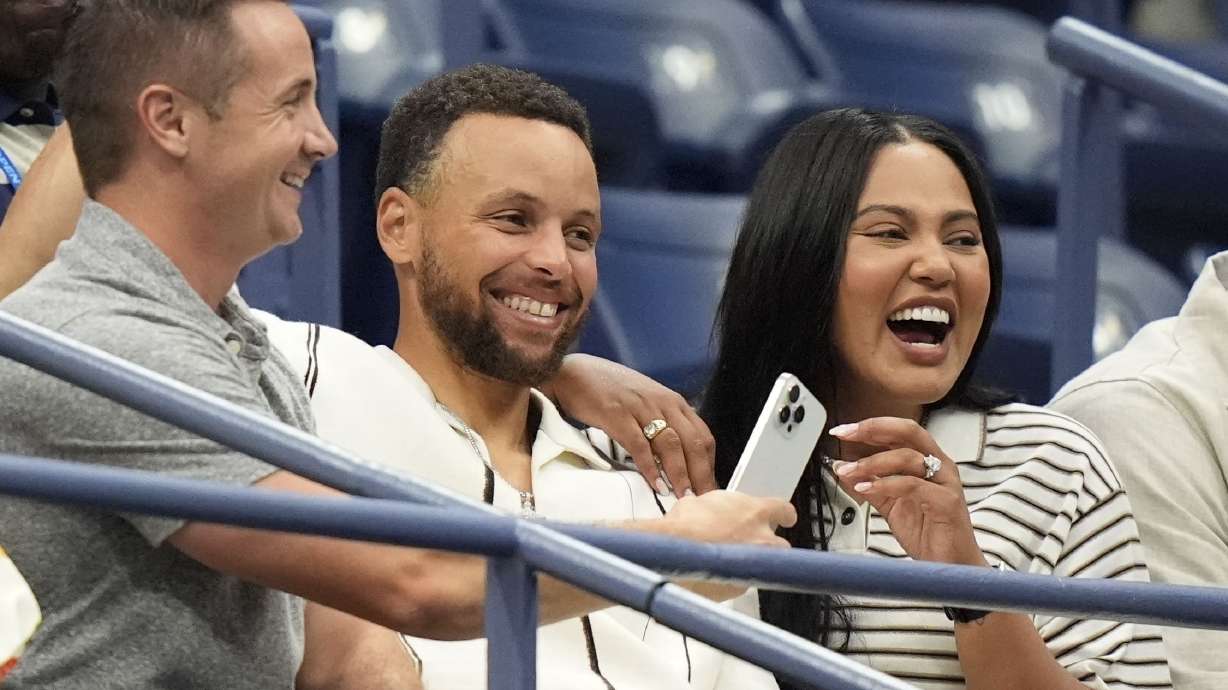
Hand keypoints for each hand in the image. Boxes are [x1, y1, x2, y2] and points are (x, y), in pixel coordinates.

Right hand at [546, 354, 715, 496]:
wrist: (574, 373)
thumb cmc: (610, 390)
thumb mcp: (646, 403)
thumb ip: (664, 423)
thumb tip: (678, 457)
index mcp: (673, 401)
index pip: (703, 436)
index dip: (709, 466)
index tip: (708, 488)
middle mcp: (662, 403)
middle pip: (692, 443)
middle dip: (700, 475)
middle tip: (701, 500)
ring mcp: (640, 407)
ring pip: (670, 445)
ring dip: (679, 474)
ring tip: (683, 497)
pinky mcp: (617, 414)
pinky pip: (639, 444)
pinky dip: (650, 467)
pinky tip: (655, 484)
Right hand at [659, 491, 794, 602]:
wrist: (675, 558)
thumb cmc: (684, 528)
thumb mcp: (699, 503)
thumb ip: (718, 508)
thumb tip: (713, 513)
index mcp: (756, 512)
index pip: (783, 509)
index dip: (783, 513)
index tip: (783, 515)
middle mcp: (763, 539)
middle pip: (781, 543)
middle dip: (769, 543)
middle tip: (752, 540)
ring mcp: (755, 566)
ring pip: (763, 565)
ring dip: (751, 562)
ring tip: (728, 559)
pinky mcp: (742, 587)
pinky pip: (743, 580)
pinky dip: (733, 577)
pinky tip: (716, 572)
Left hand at [831, 418, 985, 566]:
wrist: (949, 565)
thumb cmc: (927, 532)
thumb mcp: (889, 504)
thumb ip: (869, 485)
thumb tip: (842, 467)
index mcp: (927, 461)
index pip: (899, 432)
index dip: (870, 427)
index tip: (842, 430)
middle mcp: (940, 465)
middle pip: (908, 431)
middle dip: (873, 429)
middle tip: (845, 434)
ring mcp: (946, 482)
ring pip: (908, 457)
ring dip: (871, 461)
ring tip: (847, 470)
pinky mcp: (947, 502)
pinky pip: (913, 485)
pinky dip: (885, 484)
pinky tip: (865, 487)